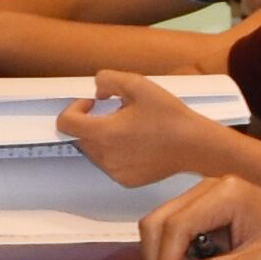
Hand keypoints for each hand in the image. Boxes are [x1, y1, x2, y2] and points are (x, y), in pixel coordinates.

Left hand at [59, 76, 240, 185]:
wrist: (195, 145)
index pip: (66, 123)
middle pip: (79, 137)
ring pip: (93, 151)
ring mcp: (115, 171)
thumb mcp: (139, 85)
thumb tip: (97, 90)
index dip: (74, 108)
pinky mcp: (126, 179)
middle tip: (116, 111)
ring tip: (129, 127)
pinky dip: (114, 152)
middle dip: (90, 121)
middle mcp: (106, 156)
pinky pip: (109, 164)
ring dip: (101, 137)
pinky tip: (136, 142)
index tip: (90, 103)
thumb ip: (108, 80)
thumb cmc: (171, 118)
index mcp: (104, 133)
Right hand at [144, 170, 260, 259]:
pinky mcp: (202, 206)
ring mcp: (203, 194)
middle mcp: (208, 187)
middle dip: (158, 259)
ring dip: (162, 257)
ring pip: (159, 224)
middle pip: (158, 221)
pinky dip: (172, 252)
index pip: (177, 226)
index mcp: (225, 194)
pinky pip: (173, 228)